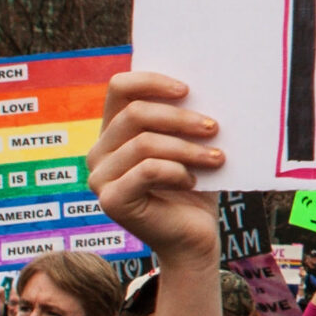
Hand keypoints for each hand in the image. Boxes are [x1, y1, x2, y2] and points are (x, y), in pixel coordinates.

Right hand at [87, 72, 224, 265]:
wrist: (193, 234)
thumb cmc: (194, 182)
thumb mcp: (189, 142)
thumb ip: (184, 115)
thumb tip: (206, 83)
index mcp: (114, 130)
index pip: (119, 88)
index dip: (151, 81)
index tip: (188, 89)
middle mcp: (99, 151)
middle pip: (135, 114)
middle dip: (181, 118)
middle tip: (214, 127)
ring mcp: (99, 177)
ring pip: (144, 143)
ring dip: (188, 148)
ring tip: (217, 157)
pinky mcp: (110, 200)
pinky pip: (147, 170)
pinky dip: (177, 171)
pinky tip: (193, 181)